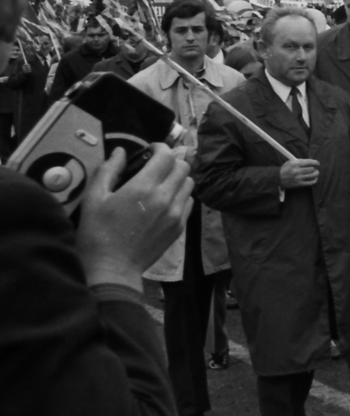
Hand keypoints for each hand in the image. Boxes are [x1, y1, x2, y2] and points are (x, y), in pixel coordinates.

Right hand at [76, 146, 192, 290]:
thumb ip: (109, 170)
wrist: (112, 268)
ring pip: (189, 183)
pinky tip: (165, 200)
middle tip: (155, 166)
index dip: (160, 148)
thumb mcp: (94, 198)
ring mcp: (176, 213)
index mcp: (144, 187)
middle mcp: (165, 197)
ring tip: (161, 183)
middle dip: (170, 161)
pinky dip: (180, 195)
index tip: (150, 150)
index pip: (166, 155)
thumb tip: (120, 151)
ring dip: (177, 178)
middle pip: (183, 166)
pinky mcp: (180, 227)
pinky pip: (189, 202)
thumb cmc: (97, 232)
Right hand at [279, 157, 320, 188]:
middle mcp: (297, 171)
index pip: (309, 162)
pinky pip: (310, 182)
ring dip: (316, 174)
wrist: (277, 179)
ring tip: (316, 173)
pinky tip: (315, 178)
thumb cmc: (285, 169)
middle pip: (311, 169)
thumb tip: (310, 162)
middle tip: (315, 169)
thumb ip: (300, 161)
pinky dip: (314, 180)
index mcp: (295, 164)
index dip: (315, 162)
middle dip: (315, 168)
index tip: (317, 163)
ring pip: (312, 175)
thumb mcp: (290, 162)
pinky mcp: (299, 184)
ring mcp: (298, 178)